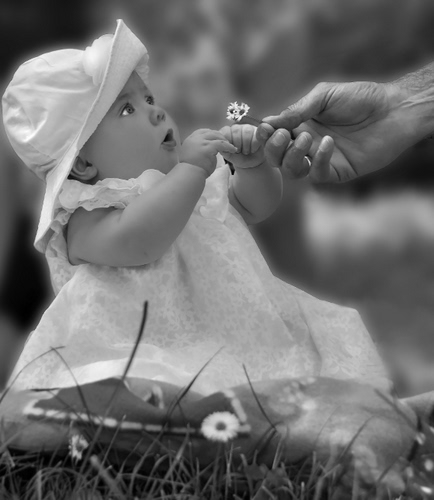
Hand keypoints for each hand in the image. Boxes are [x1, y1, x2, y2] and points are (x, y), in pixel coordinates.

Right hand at [180, 128, 236, 176]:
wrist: (189, 175)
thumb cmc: (191, 170)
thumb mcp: (193, 156)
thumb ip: (200, 150)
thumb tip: (210, 151)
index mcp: (190, 140)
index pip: (202, 132)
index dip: (211, 134)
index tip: (217, 139)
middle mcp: (195, 138)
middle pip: (210, 132)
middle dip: (219, 136)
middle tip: (227, 142)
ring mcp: (201, 141)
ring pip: (216, 136)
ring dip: (225, 140)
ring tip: (231, 147)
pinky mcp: (208, 146)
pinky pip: (221, 143)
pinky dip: (228, 146)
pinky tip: (233, 150)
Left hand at [219, 124, 264, 168]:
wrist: (250, 164)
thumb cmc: (238, 158)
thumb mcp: (229, 156)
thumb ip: (223, 150)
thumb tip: (220, 145)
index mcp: (227, 132)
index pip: (225, 131)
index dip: (229, 142)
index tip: (231, 150)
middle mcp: (237, 128)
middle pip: (236, 131)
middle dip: (238, 145)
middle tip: (239, 151)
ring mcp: (248, 128)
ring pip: (246, 132)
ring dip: (246, 146)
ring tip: (246, 151)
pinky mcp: (258, 132)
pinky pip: (255, 136)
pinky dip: (253, 146)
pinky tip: (253, 150)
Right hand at [258, 81, 412, 182]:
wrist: (394, 110)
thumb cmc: (361, 98)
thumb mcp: (325, 96)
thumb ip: (298, 110)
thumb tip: (269, 121)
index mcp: (301, 125)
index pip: (273, 136)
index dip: (264, 136)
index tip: (263, 128)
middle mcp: (307, 145)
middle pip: (277, 158)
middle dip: (273, 149)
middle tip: (282, 136)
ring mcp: (321, 159)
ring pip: (293, 171)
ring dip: (293, 157)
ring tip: (306, 138)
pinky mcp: (337, 171)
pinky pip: (318, 174)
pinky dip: (319, 160)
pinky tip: (328, 143)